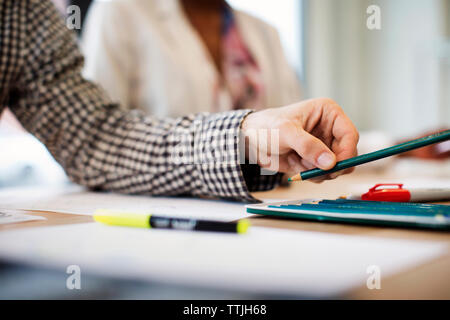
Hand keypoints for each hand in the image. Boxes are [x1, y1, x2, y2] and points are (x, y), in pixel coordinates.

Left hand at [241, 98, 358, 181]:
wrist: (251, 140)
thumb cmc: (267, 127)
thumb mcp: (286, 132)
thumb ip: (308, 146)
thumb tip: (330, 162)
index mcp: (329, 113)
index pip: (350, 134)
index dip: (346, 152)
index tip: (334, 167)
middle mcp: (330, 129)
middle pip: (347, 154)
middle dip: (332, 166)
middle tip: (314, 171)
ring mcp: (324, 146)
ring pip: (337, 167)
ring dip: (319, 171)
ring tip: (297, 162)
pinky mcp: (316, 160)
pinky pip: (324, 174)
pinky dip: (311, 175)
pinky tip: (295, 164)